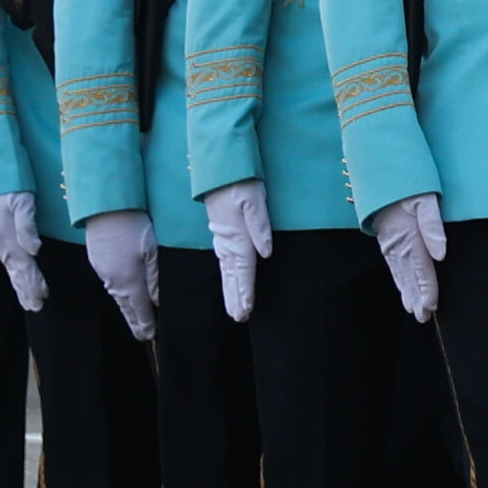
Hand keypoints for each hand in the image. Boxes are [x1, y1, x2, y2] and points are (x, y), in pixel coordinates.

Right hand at [0, 191, 44, 310]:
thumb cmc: (10, 186)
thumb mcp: (22, 200)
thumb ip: (27, 225)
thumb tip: (35, 250)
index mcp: (5, 236)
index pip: (23, 264)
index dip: (34, 281)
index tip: (43, 296)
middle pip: (16, 271)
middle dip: (27, 290)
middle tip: (36, 307)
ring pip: (12, 269)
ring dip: (21, 286)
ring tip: (30, 303)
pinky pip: (9, 261)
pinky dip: (17, 274)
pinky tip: (21, 281)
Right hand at [82, 209, 158, 341]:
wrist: (105, 208)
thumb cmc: (134, 226)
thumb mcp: (151, 251)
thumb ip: (155, 279)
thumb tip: (157, 301)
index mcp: (130, 280)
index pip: (140, 309)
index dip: (145, 323)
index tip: (150, 336)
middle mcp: (114, 280)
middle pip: (126, 307)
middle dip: (135, 322)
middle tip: (142, 336)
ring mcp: (103, 271)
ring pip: (117, 296)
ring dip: (126, 309)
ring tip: (134, 320)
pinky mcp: (97, 261)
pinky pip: (109, 284)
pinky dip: (118, 295)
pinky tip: (122, 296)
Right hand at [201, 178, 273, 323]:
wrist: (221, 169)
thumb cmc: (241, 182)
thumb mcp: (254, 200)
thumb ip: (261, 226)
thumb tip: (266, 252)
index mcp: (238, 236)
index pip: (244, 269)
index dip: (246, 291)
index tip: (247, 310)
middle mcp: (229, 241)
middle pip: (234, 276)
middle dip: (236, 298)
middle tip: (239, 319)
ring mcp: (223, 237)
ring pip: (227, 271)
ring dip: (231, 291)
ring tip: (233, 310)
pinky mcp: (222, 232)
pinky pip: (223, 261)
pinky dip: (226, 275)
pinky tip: (228, 282)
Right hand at [373, 192, 447, 322]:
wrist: (380, 172)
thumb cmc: (408, 183)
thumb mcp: (425, 198)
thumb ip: (433, 225)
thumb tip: (441, 254)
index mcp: (408, 236)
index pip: (421, 269)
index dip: (427, 289)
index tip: (432, 306)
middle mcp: (396, 244)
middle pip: (409, 277)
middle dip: (416, 298)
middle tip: (423, 318)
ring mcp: (388, 243)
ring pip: (399, 274)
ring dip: (407, 293)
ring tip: (413, 311)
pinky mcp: (385, 239)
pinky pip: (392, 266)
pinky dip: (398, 280)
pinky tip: (403, 289)